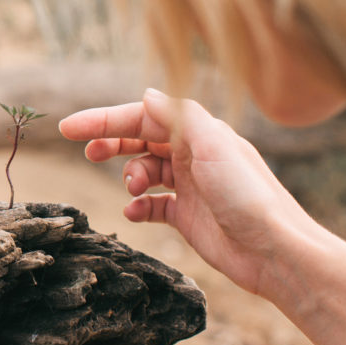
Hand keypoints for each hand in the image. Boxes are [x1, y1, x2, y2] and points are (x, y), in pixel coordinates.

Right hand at [59, 87, 319, 297]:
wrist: (275, 250)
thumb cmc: (248, 194)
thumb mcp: (213, 144)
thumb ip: (178, 116)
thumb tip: (146, 94)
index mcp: (198, 132)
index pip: (142, 116)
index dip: (105, 120)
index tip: (70, 129)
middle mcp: (192, 154)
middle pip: (140, 139)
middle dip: (111, 142)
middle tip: (88, 153)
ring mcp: (189, 186)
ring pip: (144, 170)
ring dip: (130, 176)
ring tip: (133, 189)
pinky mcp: (187, 217)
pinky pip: (152, 205)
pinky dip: (138, 206)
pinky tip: (132, 212)